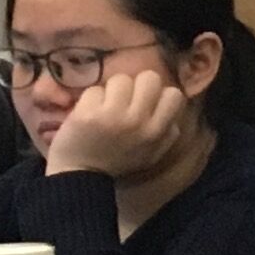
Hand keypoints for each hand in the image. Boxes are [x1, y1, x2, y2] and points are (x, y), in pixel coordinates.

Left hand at [46, 63, 196, 179]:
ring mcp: (112, 116)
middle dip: (136, 85)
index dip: (159, 94)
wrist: (81, 176)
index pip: (173, 94)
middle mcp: (137, 121)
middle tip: (126, 99)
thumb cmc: (118, 163)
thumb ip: (167, 135)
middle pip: (148, 77)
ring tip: (105, 106)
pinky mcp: (88, 113)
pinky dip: (91, 99)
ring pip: (120, 79)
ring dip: (112, 90)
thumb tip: (173, 115)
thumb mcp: (152, 154)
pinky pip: (95, 90)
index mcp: (155, 132)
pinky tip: (89, 113)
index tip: (147, 104)